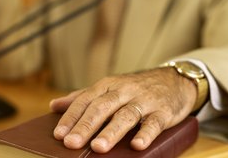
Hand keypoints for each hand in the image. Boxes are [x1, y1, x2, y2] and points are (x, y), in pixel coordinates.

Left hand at [49, 67, 196, 152]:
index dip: (71, 117)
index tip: (59, 134)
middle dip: (86, 125)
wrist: (172, 80)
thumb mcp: (108, 87)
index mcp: (108, 85)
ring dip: (111, 131)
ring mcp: (144, 100)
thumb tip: (54, 105)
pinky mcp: (163, 111)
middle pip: (102, 107)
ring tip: (98, 147)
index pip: (85, 100)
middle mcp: (124, 91)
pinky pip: (154, 122)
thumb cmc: (134, 88)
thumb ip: (83, 96)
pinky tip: (137, 145)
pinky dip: (146, 133)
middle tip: (71, 143)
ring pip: (126, 115)